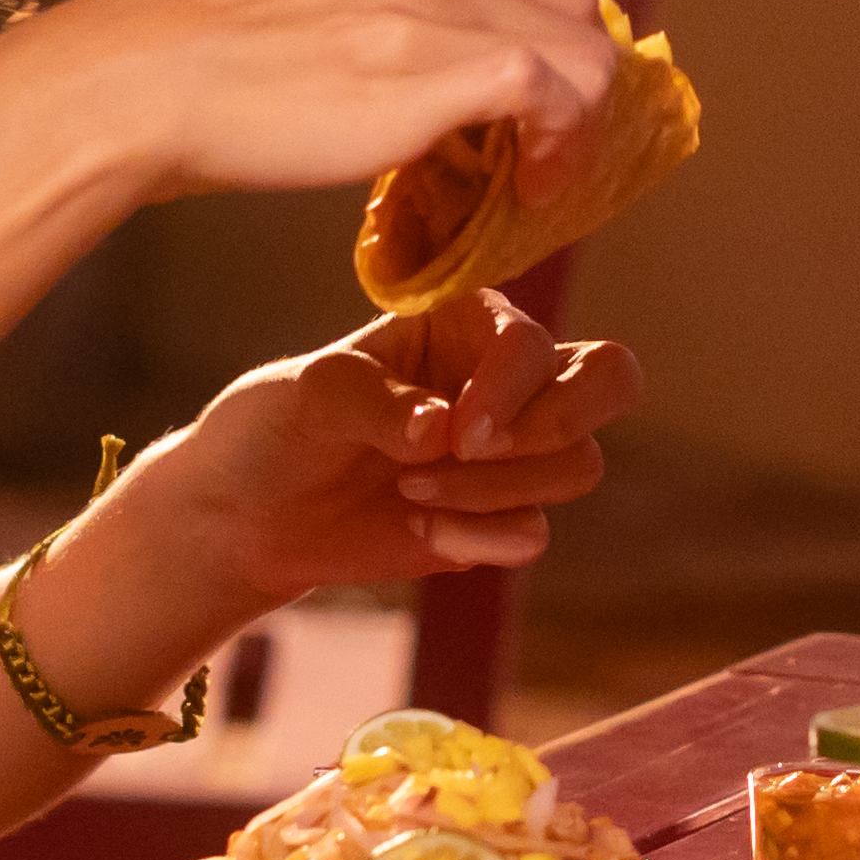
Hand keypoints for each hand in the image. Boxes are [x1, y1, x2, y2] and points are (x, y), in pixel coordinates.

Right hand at [1, 0, 621, 211]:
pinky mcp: (436, 67)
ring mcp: (439, 2)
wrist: (142, 80)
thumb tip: (438, 67)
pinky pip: (557, 94)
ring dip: (579, 127)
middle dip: (580, 86)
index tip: (537, 114)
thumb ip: (393, 9)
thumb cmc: (215, 59)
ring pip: (587, 55)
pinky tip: (527, 189)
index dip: (559, 50)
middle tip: (540, 154)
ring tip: (530, 181)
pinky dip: (563, 147)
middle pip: (580, 11)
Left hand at [118, 289, 640, 607]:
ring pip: (577, 464)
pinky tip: (420, 533)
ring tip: (412, 493)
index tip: (454, 435)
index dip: (512, 388)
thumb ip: (378, 403)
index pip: (534, 341)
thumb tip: (442, 432)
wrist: (248, 515)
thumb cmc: (276, 426)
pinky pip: (534, 532)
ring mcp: (509, 450)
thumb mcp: (312, 395)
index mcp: (465, 320)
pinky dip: (482, 539)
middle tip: (478, 452)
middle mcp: (502, 377)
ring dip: (500, 491)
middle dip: (560, 421)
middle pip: (611, 380)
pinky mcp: (496, 516)